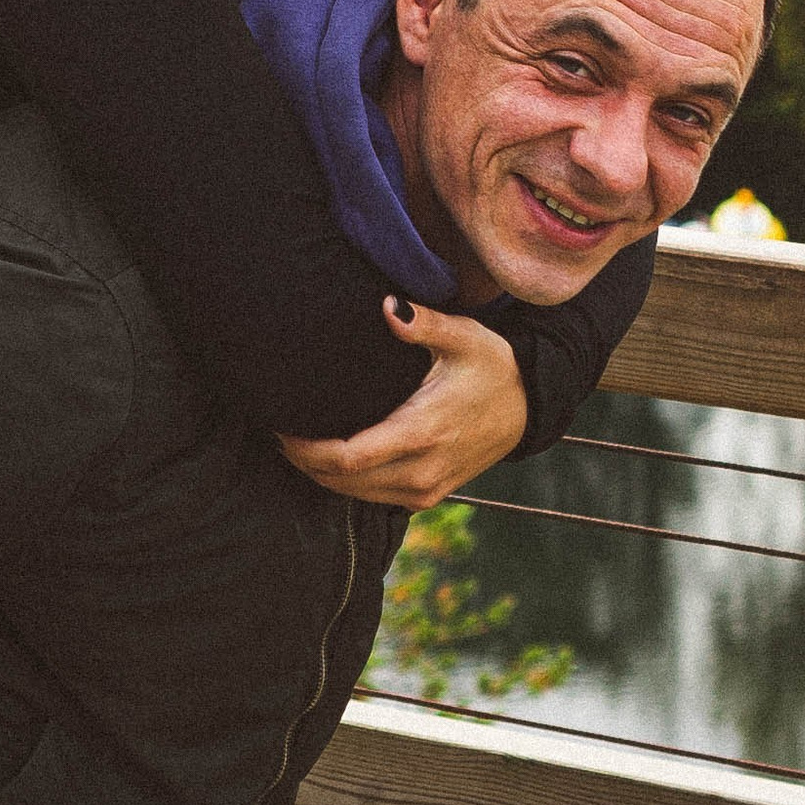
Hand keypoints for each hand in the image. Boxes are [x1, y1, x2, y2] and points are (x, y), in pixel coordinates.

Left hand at [277, 305, 527, 508]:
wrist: (529, 408)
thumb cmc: (492, 365)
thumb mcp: (464, 336)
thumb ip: (423, 323)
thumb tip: (388, 306)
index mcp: (422, 432)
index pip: (348, 456)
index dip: (306, 448)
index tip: (280, 425)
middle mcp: (422, 470)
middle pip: (343, 481)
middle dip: (303, 461)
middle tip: (275, 433)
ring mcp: (426, 490)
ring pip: (355, 495)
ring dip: (320, 476)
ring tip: (292, 446)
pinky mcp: (428, 496)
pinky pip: (374, 497)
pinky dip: (345, 484)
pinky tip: (327, 460)